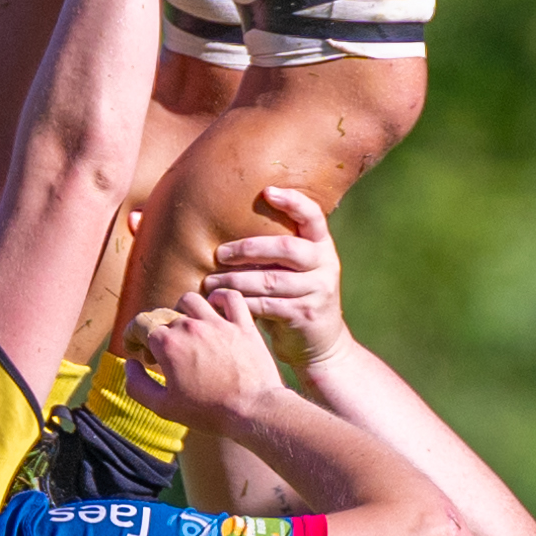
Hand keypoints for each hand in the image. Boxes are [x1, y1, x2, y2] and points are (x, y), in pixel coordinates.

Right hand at [123, 286, 284, 429]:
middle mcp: (191, 326)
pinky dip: (220, 298)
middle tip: (163, 356)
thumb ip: (137, 385)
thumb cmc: (209, 413)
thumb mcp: (163, 407)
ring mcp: (218, 323)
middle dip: (156, 333)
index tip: (138, 351)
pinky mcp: (243, 325)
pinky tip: (215, 310)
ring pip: (191, 300)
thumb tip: (129, 364)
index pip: (140, 325)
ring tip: (185, 329)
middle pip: (164, 316)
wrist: (253, 412)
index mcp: (168, 344)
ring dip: (182, 311)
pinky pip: (229, 297)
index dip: (134, 337)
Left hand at [205, 184, 345, 363]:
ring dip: (235, 280)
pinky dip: (241, 303)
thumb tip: (227, 227)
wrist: (322, 344)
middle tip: (219, 253)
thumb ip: (277, 252)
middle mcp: (325, 264)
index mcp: (322, 246)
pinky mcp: (305, 315)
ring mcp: (318, 291)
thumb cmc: (296, 297)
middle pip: (287, 248)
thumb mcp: (296, 270)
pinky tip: (220, 303)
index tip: (267, 191)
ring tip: (209, 283)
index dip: (293, 201)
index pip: (313, 216)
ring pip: (271, 280)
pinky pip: (267, 305)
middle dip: (248, 248)